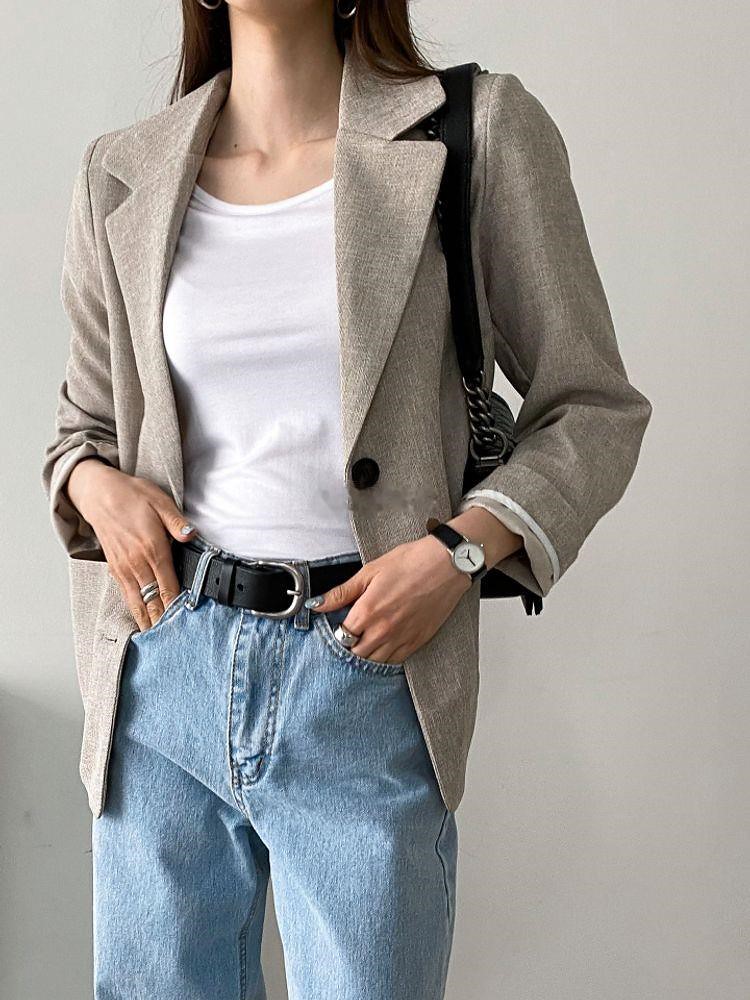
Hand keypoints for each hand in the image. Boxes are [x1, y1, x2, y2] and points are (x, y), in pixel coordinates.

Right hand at [66, 458, 196, 631]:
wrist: (98, 493)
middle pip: (153, 601)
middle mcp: (137, 564)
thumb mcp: (160, 501)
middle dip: (164, 622)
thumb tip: (192, 536)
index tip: (188, 623)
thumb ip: (177, 523)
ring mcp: (124, 569)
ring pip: (138, 603)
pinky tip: (144, 622)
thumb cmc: (131, 495)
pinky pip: (127, 596)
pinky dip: (136, 611)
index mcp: (152, 549)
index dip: (178, 607)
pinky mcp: (115, 569)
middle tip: (177, 641)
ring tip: (161, 640)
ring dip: (149, 621)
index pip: (169, 586)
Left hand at [306, 534, 472, 664]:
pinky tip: (384, 645)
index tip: (339, 625)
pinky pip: (396, 661)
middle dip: (350, 647)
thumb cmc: (411, 562)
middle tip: (352, 634)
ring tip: (366, 640)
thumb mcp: (370, 571)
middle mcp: (383, 631)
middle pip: (356, 654)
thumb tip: (316, 604)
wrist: (447, 565)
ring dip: (367, 654)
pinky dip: (386, 657)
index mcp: (367, 612)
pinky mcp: (418, 641)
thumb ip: (341, 592)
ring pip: (375, 661)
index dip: (337, 633)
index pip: (341, 637)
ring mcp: (401, 639)